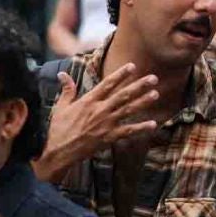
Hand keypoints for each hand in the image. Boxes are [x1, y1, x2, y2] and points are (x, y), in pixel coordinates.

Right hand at [41, 65, 158, 169]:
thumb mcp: (61, 106)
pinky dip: (141, 128)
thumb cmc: (59, 128)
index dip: (121, 74)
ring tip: (156, 94)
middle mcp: (99, 110)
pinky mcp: (109, 137)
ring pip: (128, 110)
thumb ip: (67, 90)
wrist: (60, 150)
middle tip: (153, 78)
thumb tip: (62, 74)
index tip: (132, 66)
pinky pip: (128, 131)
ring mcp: (106, 123)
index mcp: (88, 101)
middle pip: (123, 95)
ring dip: (143, 102)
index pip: (107, 84)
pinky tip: (153, 124)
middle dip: (139, 86)